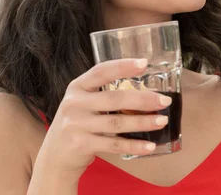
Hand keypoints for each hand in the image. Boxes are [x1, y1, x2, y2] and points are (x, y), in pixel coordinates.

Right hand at [35, 58, 172, 181]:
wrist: (55, 157)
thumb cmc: (78, 124)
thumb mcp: (83, 103)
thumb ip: (103, 94)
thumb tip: (144, 89)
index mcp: (77, 87)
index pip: (101, 71)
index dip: (123, 66)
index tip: (144, 63)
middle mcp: (74, 103)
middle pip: (114, 98)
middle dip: (143, 99)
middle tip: (165, 101)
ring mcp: (76, 125)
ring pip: (117, 122)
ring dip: (143, 122)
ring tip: (162, 120)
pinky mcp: (81, 145)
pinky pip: (114, 144)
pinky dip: (134, 145)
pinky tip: (150, 146)